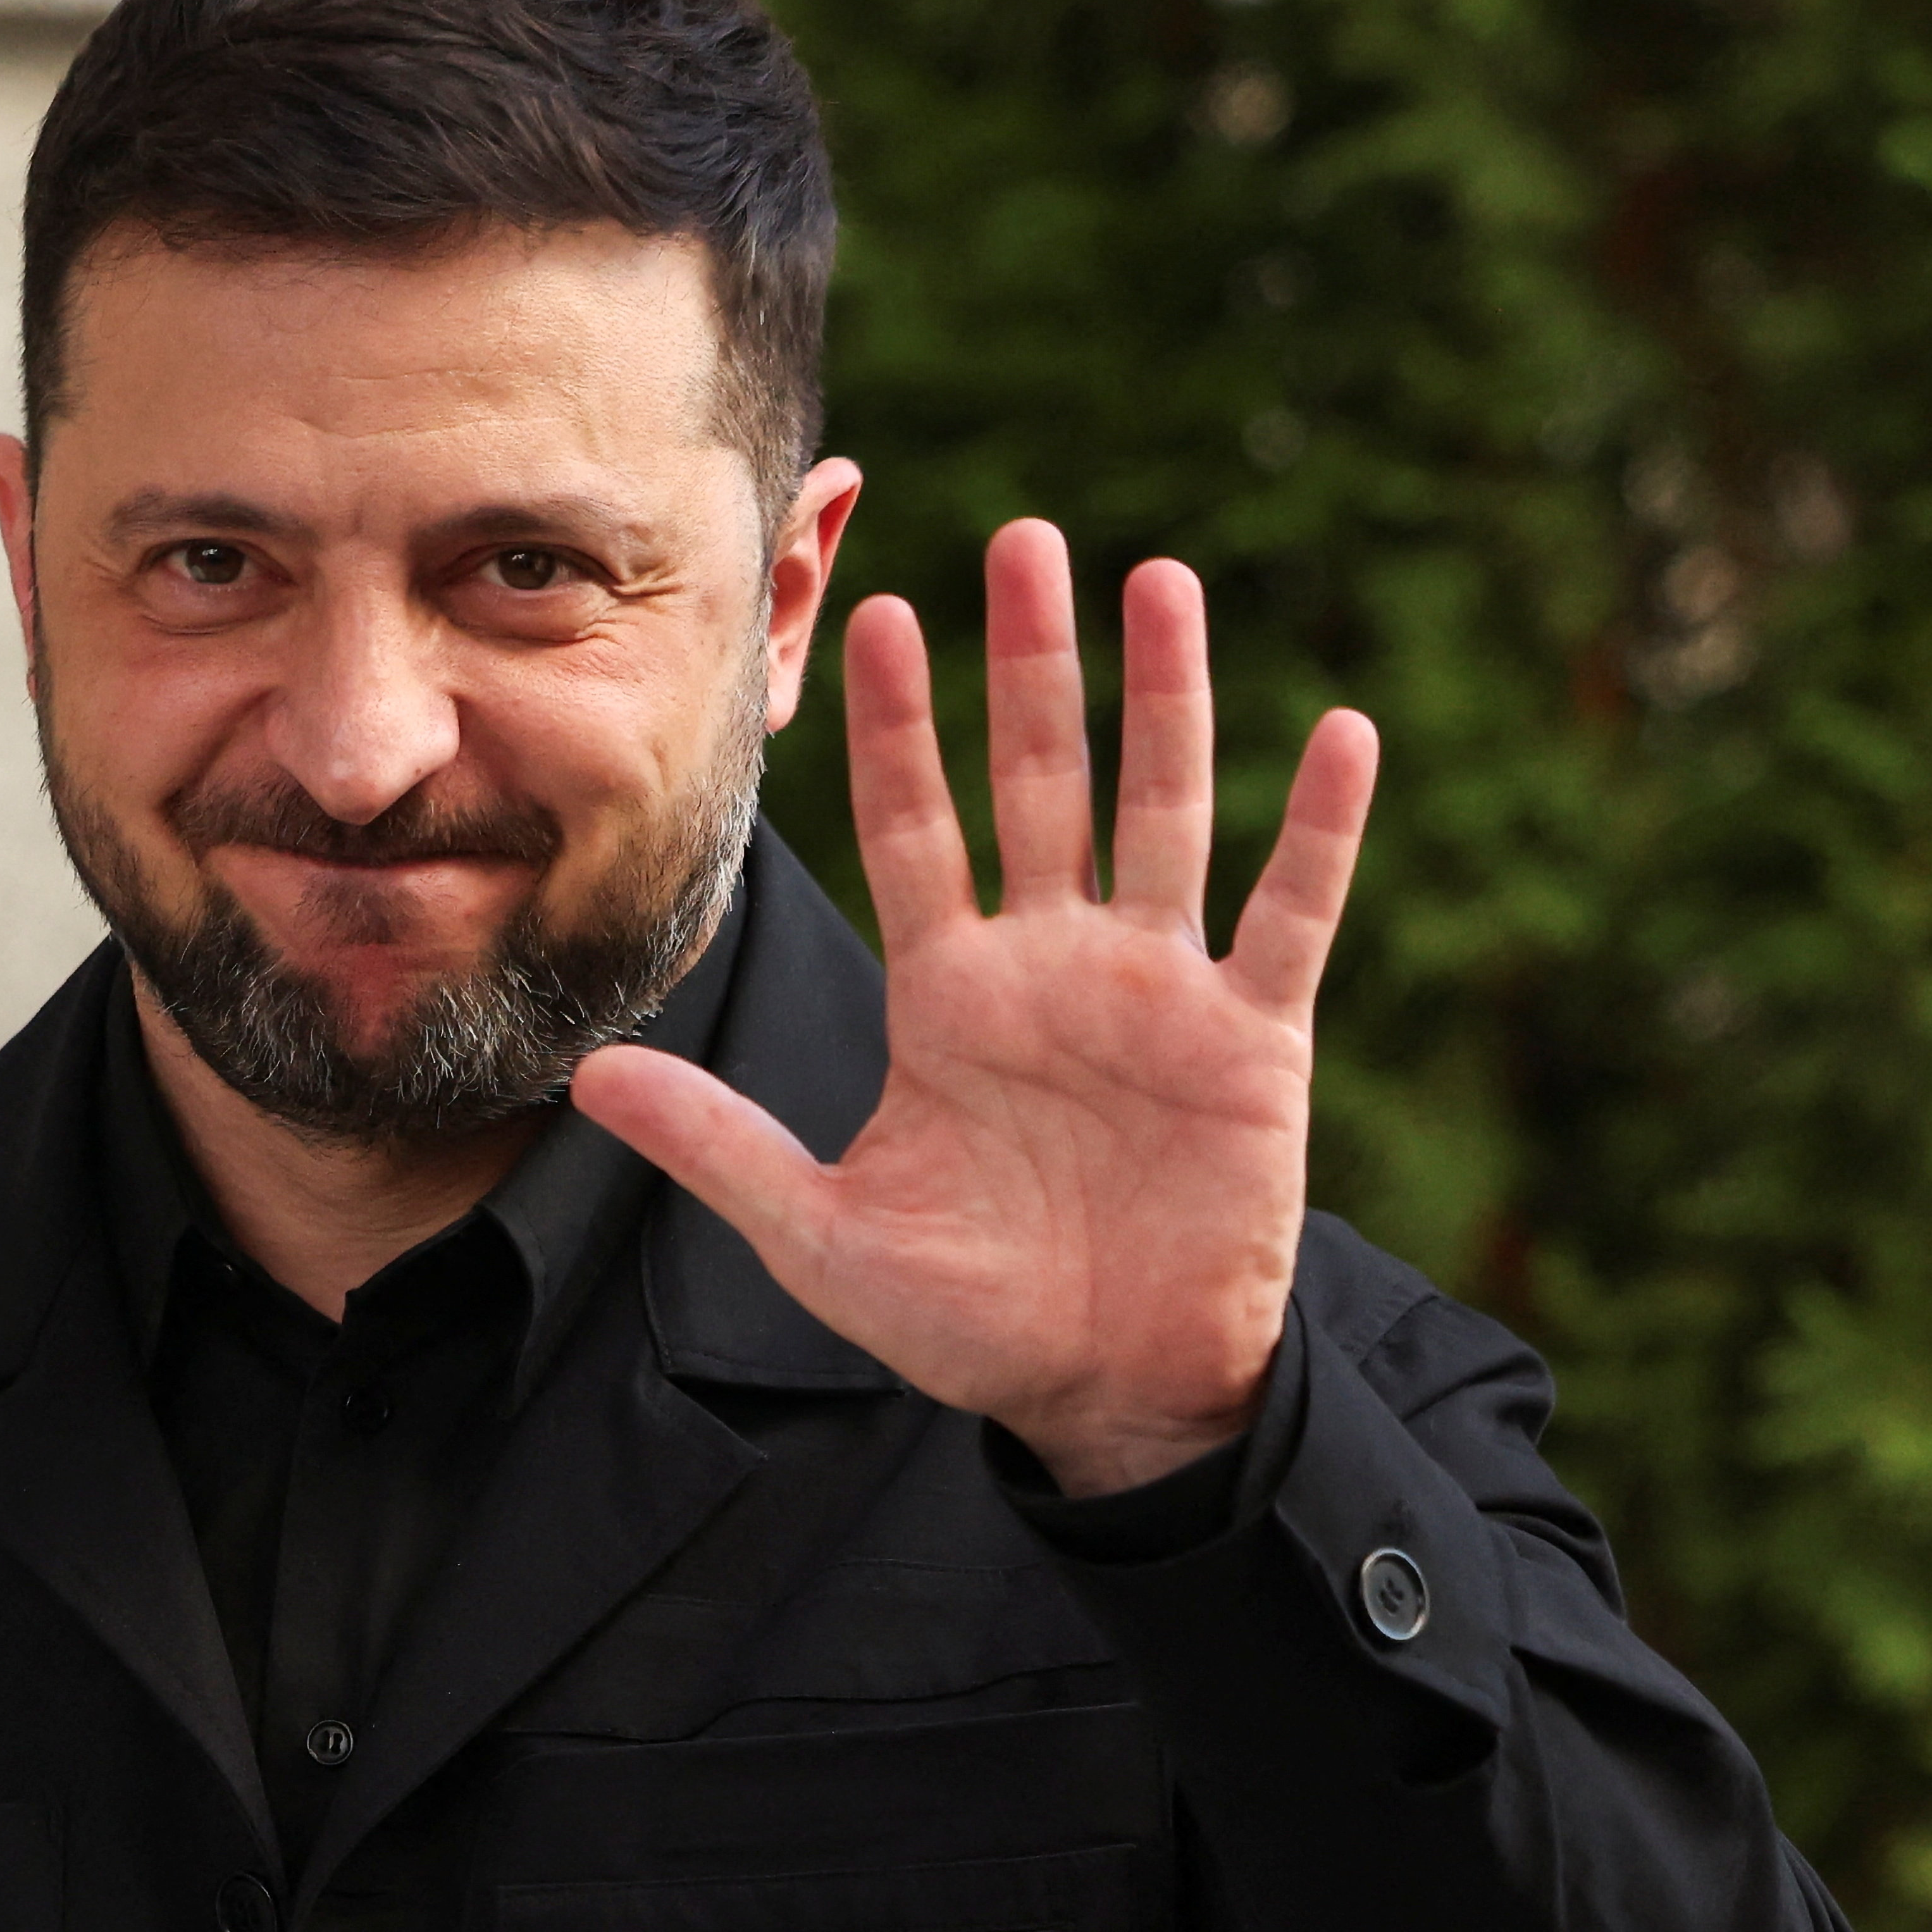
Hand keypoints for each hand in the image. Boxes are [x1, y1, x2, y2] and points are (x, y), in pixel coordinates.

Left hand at [571, 519, 1377, 1495]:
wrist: (1112, 1392)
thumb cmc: (973, 1320)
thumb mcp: (824, 1239)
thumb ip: (720, 1147)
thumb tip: (589, 1076)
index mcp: (951, 995)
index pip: (912, 828)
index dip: (895, 727)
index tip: (872, 613)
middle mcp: (1055, 964)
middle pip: (1039, 781)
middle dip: (1031, 664)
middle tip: (1025, 539)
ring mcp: (1159, 990)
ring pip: (1164, 809)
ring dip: (1166, 699)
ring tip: (1160, 580)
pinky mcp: (1255, 1038)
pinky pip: (1292, 911)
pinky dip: (1320, 829)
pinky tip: (1342, 733)